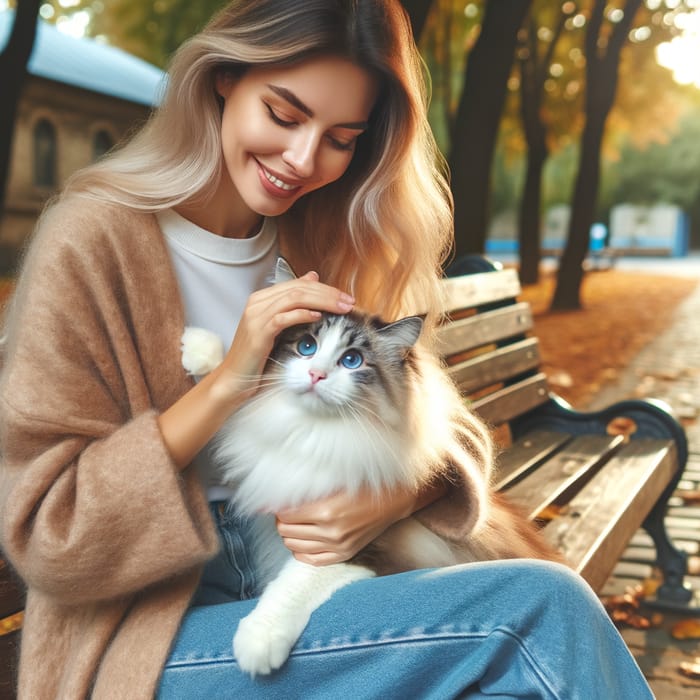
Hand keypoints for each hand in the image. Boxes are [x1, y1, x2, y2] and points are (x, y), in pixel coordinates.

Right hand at [158, 271, 353, 469]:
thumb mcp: (277, 326)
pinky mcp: (258, 331)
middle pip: (299, 288)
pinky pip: (284, 317)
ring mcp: (256, 315)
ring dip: (322, 302)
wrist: (233, 378)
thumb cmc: (256, 356)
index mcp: (262, 298)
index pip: (298, 284)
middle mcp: (258, 302)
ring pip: (294, 298)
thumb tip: (313, 277)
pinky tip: (319, 317)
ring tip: (341, 308)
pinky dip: (303, 314)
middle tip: (349, 302)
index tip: (345, 298)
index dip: (324, 288)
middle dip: (328, 294)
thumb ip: (293, 304)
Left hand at [275, 485, 418, 565]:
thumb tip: (269, 500)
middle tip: (289, 509)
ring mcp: (338, 546)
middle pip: (285, 530)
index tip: (282, 500)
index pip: (284, 514)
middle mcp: (330, 532)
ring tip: (297, 521)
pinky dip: (301, 549)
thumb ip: (304, 490)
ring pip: (293, 545)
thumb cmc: (363, 485)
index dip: (279, 506)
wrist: (392, 500)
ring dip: (290, 532)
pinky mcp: (344, 555)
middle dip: (282, 519)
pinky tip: (304, 537)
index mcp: (326, 510)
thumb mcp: (332, 482)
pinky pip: (310, 559)